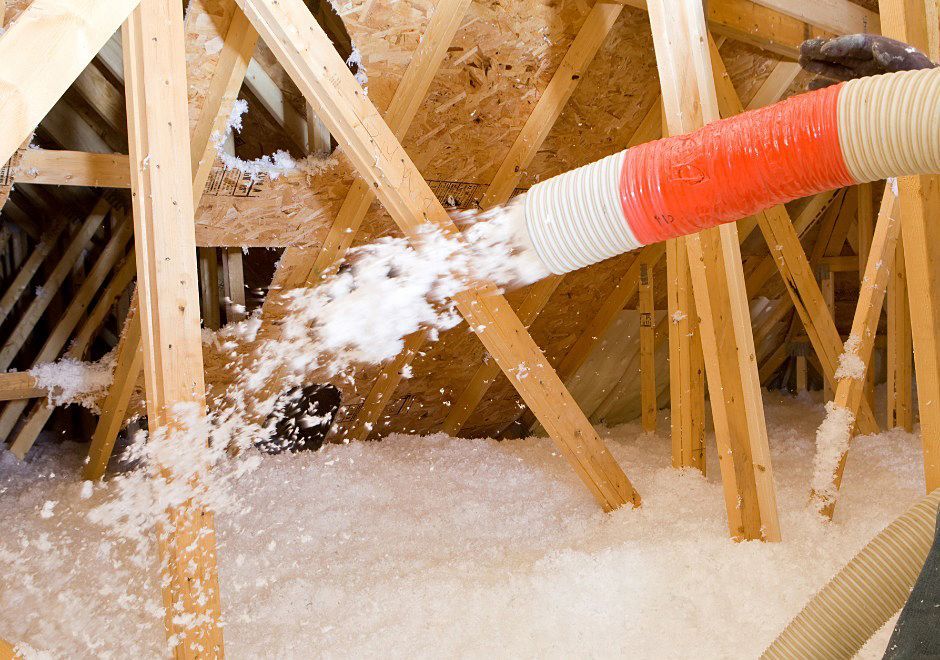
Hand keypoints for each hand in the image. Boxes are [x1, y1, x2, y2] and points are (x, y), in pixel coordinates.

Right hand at [799, 34, 935, 88]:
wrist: (923, 99)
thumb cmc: (918, 81)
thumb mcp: (910, 64)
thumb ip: (894, 55)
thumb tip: (876, 47)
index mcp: (882, 52)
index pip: (857, 44)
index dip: (841, 45)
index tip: (825, 49)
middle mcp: (869, 63)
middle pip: (842, 54)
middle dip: (822, 51)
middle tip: (802, 49)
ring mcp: (863, 77)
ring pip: (837, 68)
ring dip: (818, 66)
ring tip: (801, 62)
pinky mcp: (859, 92)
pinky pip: (837, 88)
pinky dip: (823, 87)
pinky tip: (810, 87)